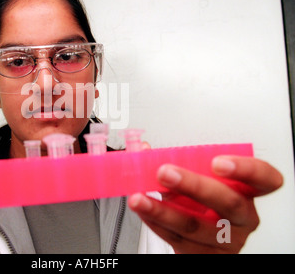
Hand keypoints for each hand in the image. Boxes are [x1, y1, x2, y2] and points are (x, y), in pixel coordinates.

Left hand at [129, 155, 282, 252]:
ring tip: (140, 198)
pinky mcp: (203, 255)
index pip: (264, 180)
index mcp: (246, 192)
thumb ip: (174, 162)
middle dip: (193, 185)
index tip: (218, 162)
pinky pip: (176, 238)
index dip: (246, 170)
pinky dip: (155, 222)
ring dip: (162, 210)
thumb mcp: (196, 179)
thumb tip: (143, 148)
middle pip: (227, 203)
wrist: (199, 239)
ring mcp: (224, 241)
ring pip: (195, 226)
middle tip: (165, 173)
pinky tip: (143, 210)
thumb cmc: (202, 204)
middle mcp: (241, 218)